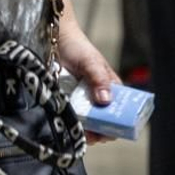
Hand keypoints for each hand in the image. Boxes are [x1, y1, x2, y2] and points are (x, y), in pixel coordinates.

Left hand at [55, 12, 118, 141]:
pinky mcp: (66, 102)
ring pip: (89, 123)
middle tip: (97, 135)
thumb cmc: (77, 48)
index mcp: (110, 88)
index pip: (120, 111)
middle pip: (104, 121)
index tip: (113, 130)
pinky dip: (74, 125)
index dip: (119, 122)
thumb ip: (99, 78)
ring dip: (88, 132)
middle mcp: (97, 97)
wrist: (54, 40)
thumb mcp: (92, 62)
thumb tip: (105, 100)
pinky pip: (72, 118)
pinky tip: (73, 129)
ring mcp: (82, 101)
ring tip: (85, 134)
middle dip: (102, 131)